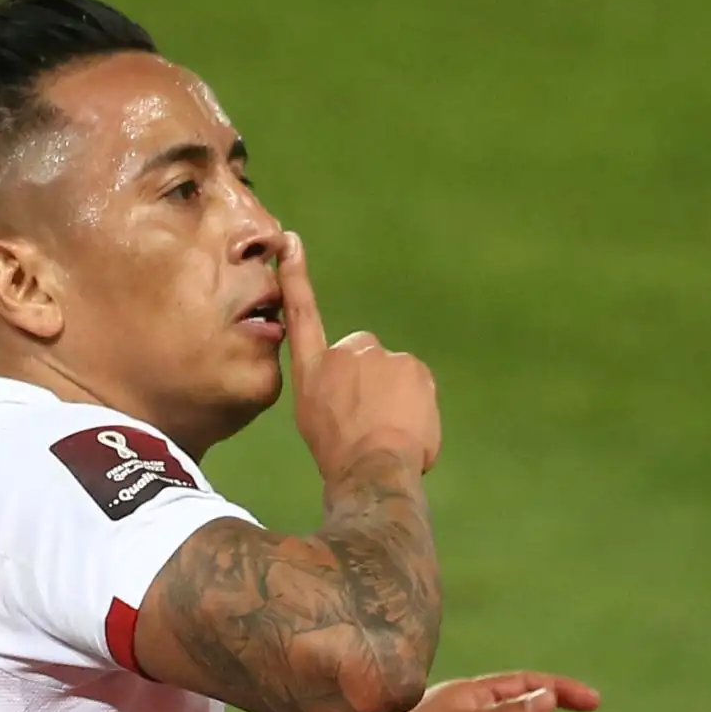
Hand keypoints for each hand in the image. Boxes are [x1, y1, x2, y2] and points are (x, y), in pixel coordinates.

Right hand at [278, 232, 441, 476]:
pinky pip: (418, 385)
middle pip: (364, 358)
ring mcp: (382, 357)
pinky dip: (416, 404)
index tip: (292, 243)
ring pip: (394, 374)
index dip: (297, 278)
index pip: (303, 312)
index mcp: (313, 366)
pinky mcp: (414, 367)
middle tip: (367, 419)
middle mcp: (346, 352)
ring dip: (394, 396)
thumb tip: (352, 387)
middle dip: (370, 381)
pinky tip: (407, 429)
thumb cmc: (337, 453)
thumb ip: (330, 387)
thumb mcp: (313, 416)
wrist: (370, 468)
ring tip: (386, 431)